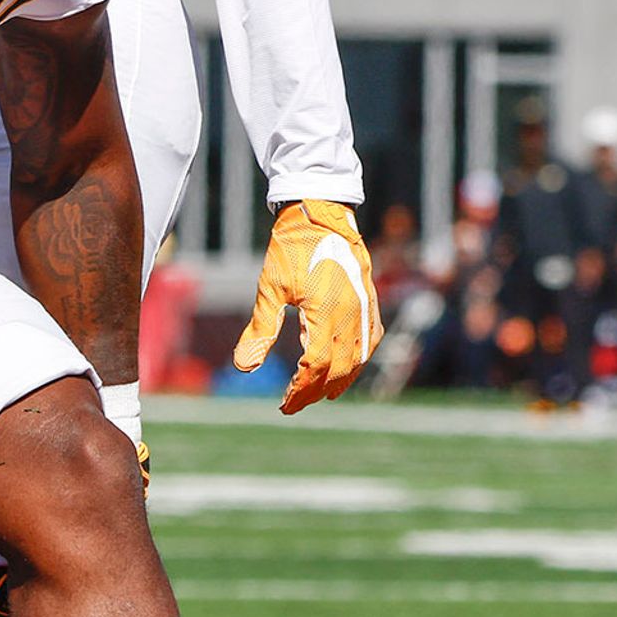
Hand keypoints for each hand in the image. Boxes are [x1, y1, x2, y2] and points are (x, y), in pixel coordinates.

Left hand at [236, 200, 378, 414]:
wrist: (319, 213)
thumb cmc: (291, 249)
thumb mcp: (270, 288)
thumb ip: (260, 329)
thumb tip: (245, 367)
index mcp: (326, 314)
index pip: (315, 366)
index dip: (301, 390)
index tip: (285, 404)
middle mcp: (351, 315)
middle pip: (338, 367)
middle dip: (317, 390)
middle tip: (297, 403)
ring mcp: (365, 307)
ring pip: (359, 356)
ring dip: (342, 379)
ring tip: (323, 393)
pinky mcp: (370, 299)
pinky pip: (371, 337)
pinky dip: (360, 357)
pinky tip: (350, 364)